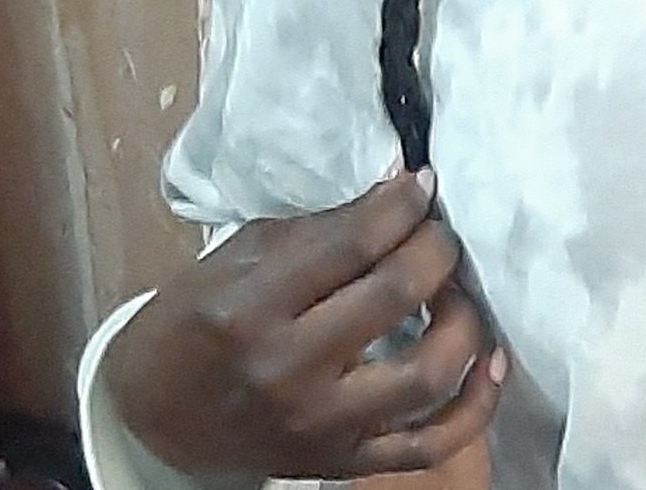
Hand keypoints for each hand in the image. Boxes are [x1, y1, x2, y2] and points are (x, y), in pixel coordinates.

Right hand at [105, 170, 507, 478]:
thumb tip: (402, 194)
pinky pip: (428, 446)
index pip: (355, 243)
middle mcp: (289, 370)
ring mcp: (320, 426)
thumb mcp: (244, 254)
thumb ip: (326, 229)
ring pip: (426, 374)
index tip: (423, 184)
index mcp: (254, 306)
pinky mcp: (343, 464)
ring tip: (456, 289)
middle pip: (397, 296)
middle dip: (437, 248)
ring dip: (463, 319)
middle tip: (438, 232)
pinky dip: (474, 409)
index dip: (403, 204)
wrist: (154, 415)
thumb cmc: (200, 318)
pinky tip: (491, 363)